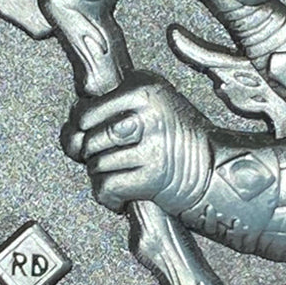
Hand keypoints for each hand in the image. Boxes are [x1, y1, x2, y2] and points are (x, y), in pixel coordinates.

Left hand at [66, 79, 213, 215]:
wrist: (215, 168)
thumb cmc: (176, 138)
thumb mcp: (146, 107)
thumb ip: (104, 114)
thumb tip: (70, 140)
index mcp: (144, 86)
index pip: (84, 111)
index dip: (82, 129)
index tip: (97, 136)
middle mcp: (148, 111)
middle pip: (88, 140)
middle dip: (93, 156)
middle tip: (115, 158)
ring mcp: (152, 144)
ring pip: (96, 166)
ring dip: (104, 177)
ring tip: (127, 173)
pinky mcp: (154, 176)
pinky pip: (106, 188)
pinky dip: (109, 198)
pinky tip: (124, 195)